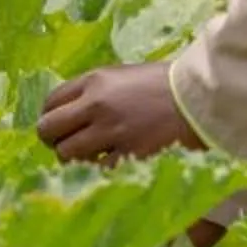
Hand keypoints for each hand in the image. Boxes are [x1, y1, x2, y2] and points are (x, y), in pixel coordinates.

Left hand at [37, 59, 203, 169]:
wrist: (198, 98)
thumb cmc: (163, 84)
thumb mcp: (123, 76)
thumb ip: (95, 91)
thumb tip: (72, 111)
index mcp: (94, 80)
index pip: (50, 101)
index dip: (50, 116)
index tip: (59, 125)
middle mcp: (95, 105)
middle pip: (48, 129)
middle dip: (54, 139)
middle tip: (68, 143)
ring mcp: (109, 132)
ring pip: (65, 154)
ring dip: (73, 158)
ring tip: (90, 155)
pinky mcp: (125, 155)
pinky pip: (94, 169)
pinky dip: (98, 169)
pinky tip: (110, 162)